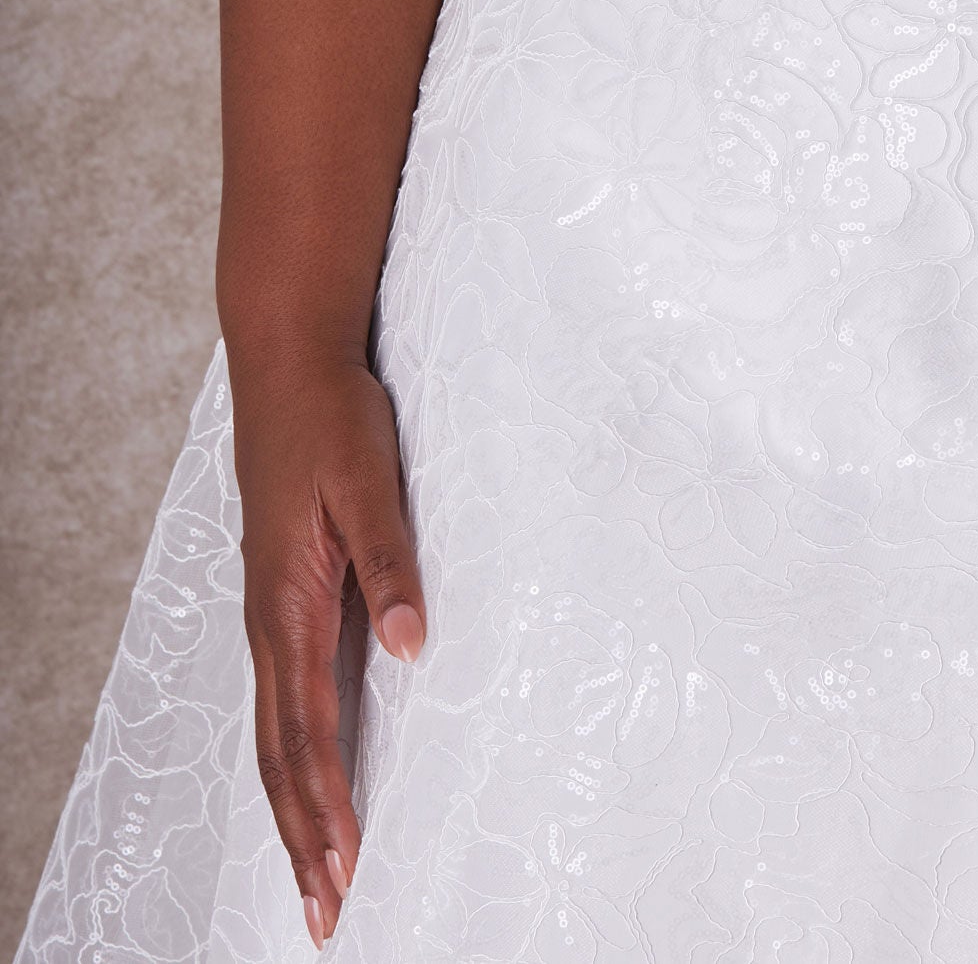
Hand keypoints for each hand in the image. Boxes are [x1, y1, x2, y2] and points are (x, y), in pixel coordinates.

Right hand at [230, 353, 425, 945]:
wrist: (285, 362)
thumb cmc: (332, 419)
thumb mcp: (368, 481)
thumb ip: (391, 562)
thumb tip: (414, 646)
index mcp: (289, 606)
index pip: (307, 734)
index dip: (327, 809)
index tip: (347, 872)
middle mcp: (271, 622)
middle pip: (281, 756)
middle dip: (304, 838)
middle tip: (327, 915)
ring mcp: (270, 612)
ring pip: (276, 734)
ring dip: (295, 808)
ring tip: (317, 873)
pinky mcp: (281, 596)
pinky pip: (283, 698)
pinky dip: (293, 756)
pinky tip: (309, 779)